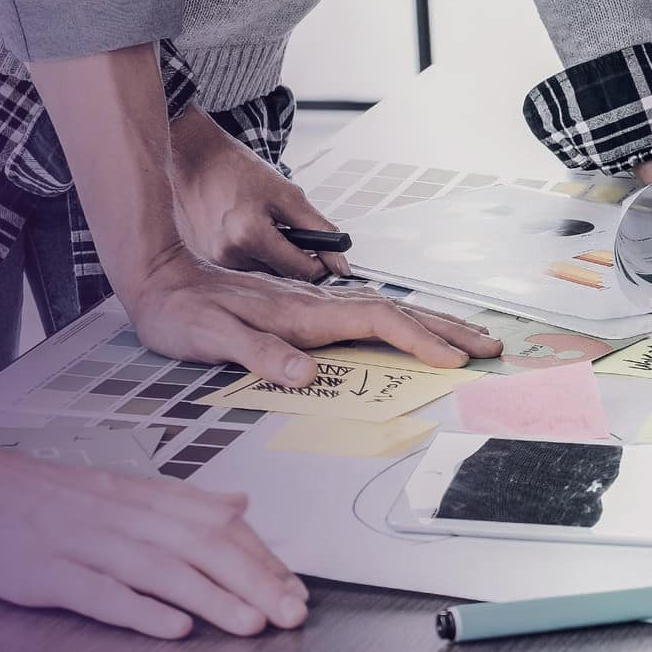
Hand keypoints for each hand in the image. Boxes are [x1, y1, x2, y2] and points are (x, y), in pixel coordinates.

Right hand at [0, 437, 308, 637]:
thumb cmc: (28, 492)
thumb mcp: (111, 487)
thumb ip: (176, 501)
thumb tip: (238, 504)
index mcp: (137, 497)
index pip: (213, 524)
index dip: (260, 557)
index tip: (295, 586)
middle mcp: (118, 516)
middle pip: (198, 546)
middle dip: (253, 581)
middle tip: (292, 611)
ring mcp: (81, 544)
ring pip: (159, 570)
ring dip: (211, 598)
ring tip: (251, 623)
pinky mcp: (44, 571)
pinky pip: (98, 593)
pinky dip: (138, 610)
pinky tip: (171, 627)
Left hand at [120, 244, 502, 384]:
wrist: (159, 278)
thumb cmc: (181, 313)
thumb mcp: (210, 336)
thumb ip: (258, 353)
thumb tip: (305, 373)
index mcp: (303, 312)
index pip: (377, 321)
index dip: (419, 340)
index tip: (454, 360)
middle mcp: (318, 304)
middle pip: (399, 311)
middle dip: (448, 329)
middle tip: (492, 347)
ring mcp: (316, 304)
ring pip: (390, 311)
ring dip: (435, 325)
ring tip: (472, 339)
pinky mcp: (308, 310)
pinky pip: (371, 315)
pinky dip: (405, 324)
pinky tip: (416, 330)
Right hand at [170, 105, 349, 281]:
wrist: (196, 159)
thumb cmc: (238, 171)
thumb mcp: (288, 195)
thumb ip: (319, 230)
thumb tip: (340, 262)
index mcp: (250, 237)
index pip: (302, 271)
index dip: (320, 260)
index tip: (323, 251)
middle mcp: (227, 256)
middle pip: (282, 276)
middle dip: (292, 255)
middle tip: (284, 227)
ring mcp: (213, 261)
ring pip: (263, 274)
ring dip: (271, 256)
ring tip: (260, 225)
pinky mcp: (204, 261)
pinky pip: (242, 268)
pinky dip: (251, 254)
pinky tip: (244, 231)